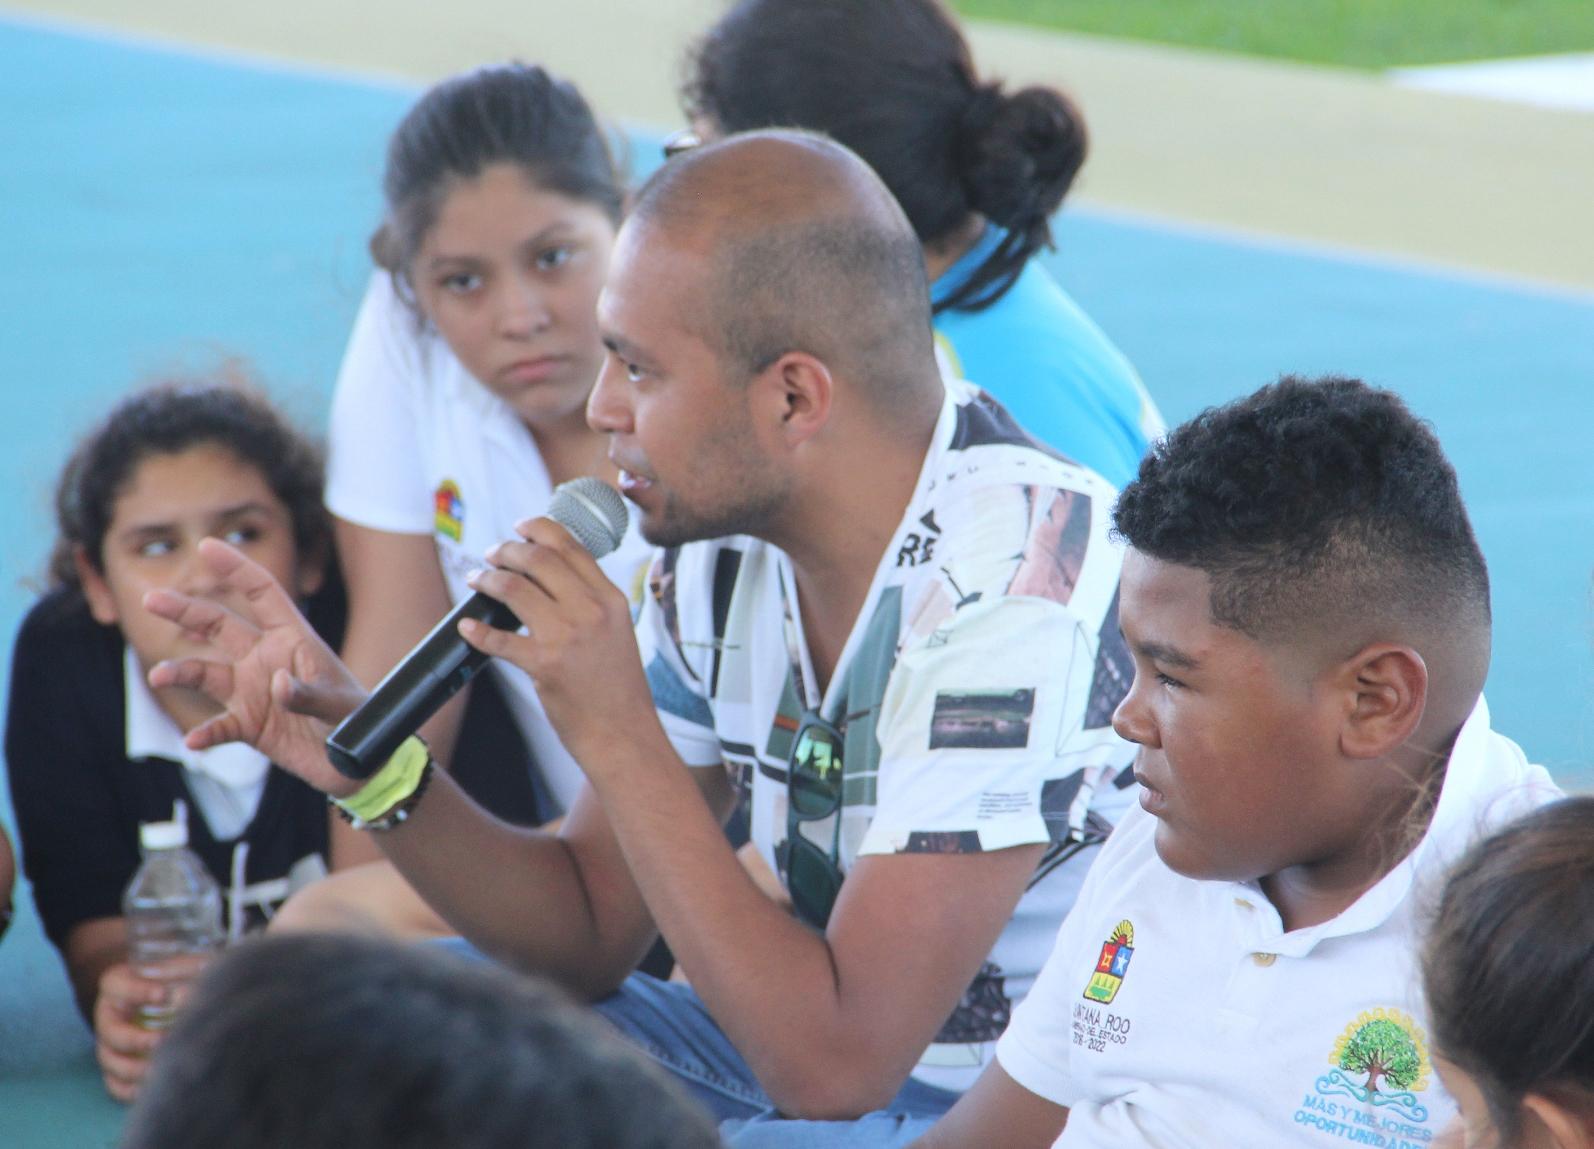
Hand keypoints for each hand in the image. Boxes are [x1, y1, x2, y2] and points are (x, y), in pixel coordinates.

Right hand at [93, 955, 207, 1102]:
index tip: (164, 994)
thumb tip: (190, 996)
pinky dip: (131, 1090)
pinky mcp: (116, 1068)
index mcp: (117, 985)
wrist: (174, 998)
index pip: (116, 985)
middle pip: (110, 1031)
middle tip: (161, 1040)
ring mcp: (109, 1044)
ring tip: (159, 1070)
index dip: (137, 991)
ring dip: (133, 1069)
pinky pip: (115, 1085)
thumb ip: (189, 971)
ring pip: (110, 1062)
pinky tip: (153, 1088)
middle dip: (134, 1039)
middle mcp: (109, 1015)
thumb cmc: (179, 976)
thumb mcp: (183, 965)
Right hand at [143, 538, 369, 795]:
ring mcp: (252, 692)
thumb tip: (277, 682)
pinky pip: (218, 727)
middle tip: (151, 599)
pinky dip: (205, 733)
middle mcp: (265, 659)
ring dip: (180, 672)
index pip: (261, 593)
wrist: (358, 761)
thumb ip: (309, 693)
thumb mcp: (339, 703)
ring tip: (159, 676)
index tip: (207, 545)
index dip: (236, 568)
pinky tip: (194, 740)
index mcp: (292, 638)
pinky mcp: (249, 726)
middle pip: (218, 626)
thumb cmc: (358, 719)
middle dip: (185, 611)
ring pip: (205, 674)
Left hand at [460, 518, 656, 769]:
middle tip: (492, 554)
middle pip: (538, 559)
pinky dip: (477, 631)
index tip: (520, 527)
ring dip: (488, 579)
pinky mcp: (545, 666)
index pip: (571, 546)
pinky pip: (498, 641)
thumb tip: (555, 577)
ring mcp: (568, 637)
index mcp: (611, 599)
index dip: (539, 529)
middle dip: (507, 550)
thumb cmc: (619, 689)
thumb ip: (593, 602)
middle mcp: (591, 611)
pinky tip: (466, 628)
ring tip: (477, 580)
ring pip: (515, 588)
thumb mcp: (619, 632)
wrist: (625, 734)